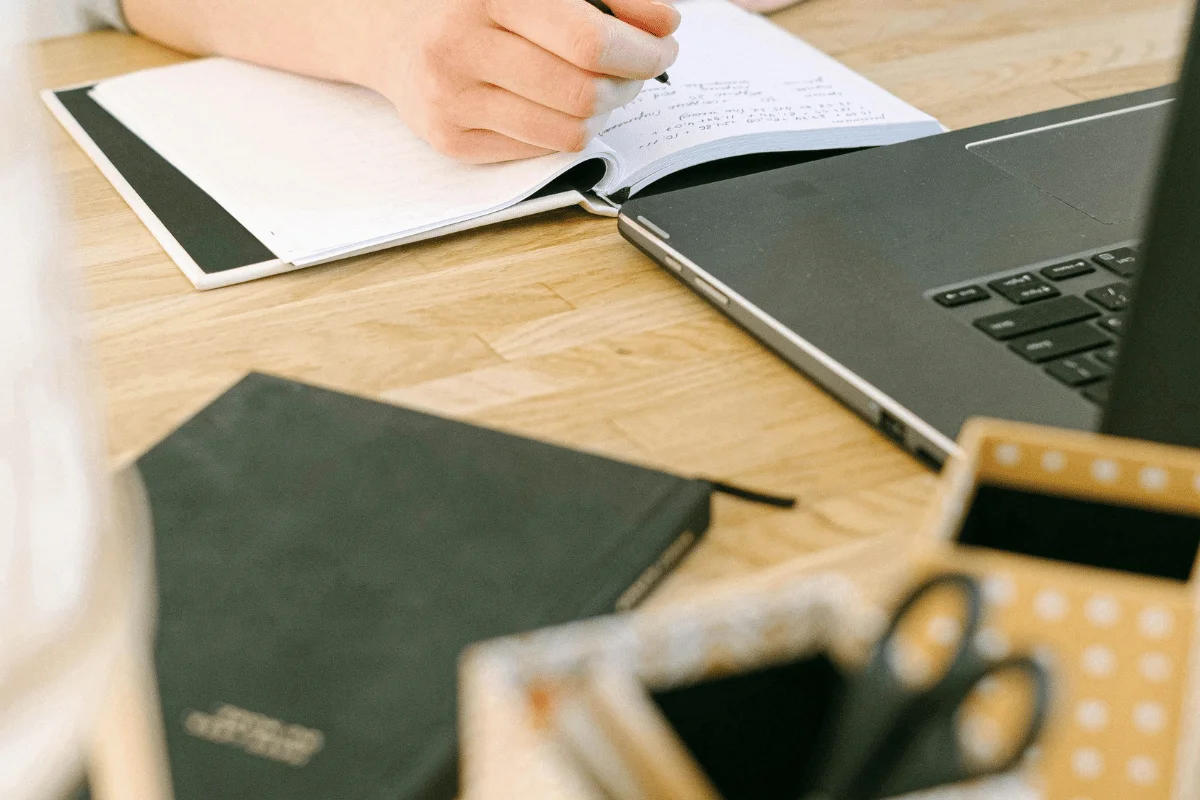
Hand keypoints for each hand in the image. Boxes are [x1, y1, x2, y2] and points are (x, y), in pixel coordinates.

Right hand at [360, 0, 680, 162]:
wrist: (385, 24)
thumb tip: (664, 22)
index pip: (589, 41)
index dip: (641, 50)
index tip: (663, 44)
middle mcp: (462, 46)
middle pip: (584, 93)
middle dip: (630, 84)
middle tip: (638, 69)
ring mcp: (453, 99)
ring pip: (567, 132)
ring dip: (603, 112)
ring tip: (602, 87)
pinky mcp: (451, 138)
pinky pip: (539, 151)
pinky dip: (564, 130)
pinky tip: (558, 104)